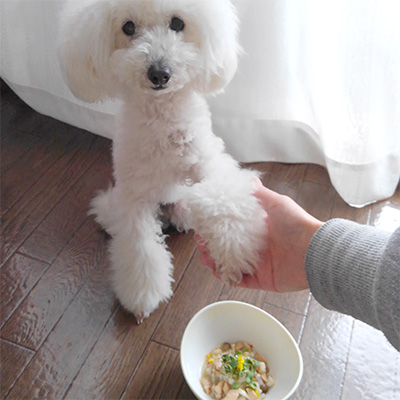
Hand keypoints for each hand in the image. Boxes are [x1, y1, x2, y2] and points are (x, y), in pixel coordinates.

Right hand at [196, 178, 322, 291]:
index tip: (205, 225)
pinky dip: (226, 277)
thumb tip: (249, 180)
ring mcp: (258, 264)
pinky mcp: (262, 280)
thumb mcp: (276, 202)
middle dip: (211, 245)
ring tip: (205, 256)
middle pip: (227, 247)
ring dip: (215, 261)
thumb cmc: (297, 224)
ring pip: (229, 264)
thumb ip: (259, 194)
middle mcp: (257, 246)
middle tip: (201, 242)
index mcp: (259, 229)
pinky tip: (216, 270)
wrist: (315, 251)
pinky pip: (239, 280)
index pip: (232, 228)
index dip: (217, 227)